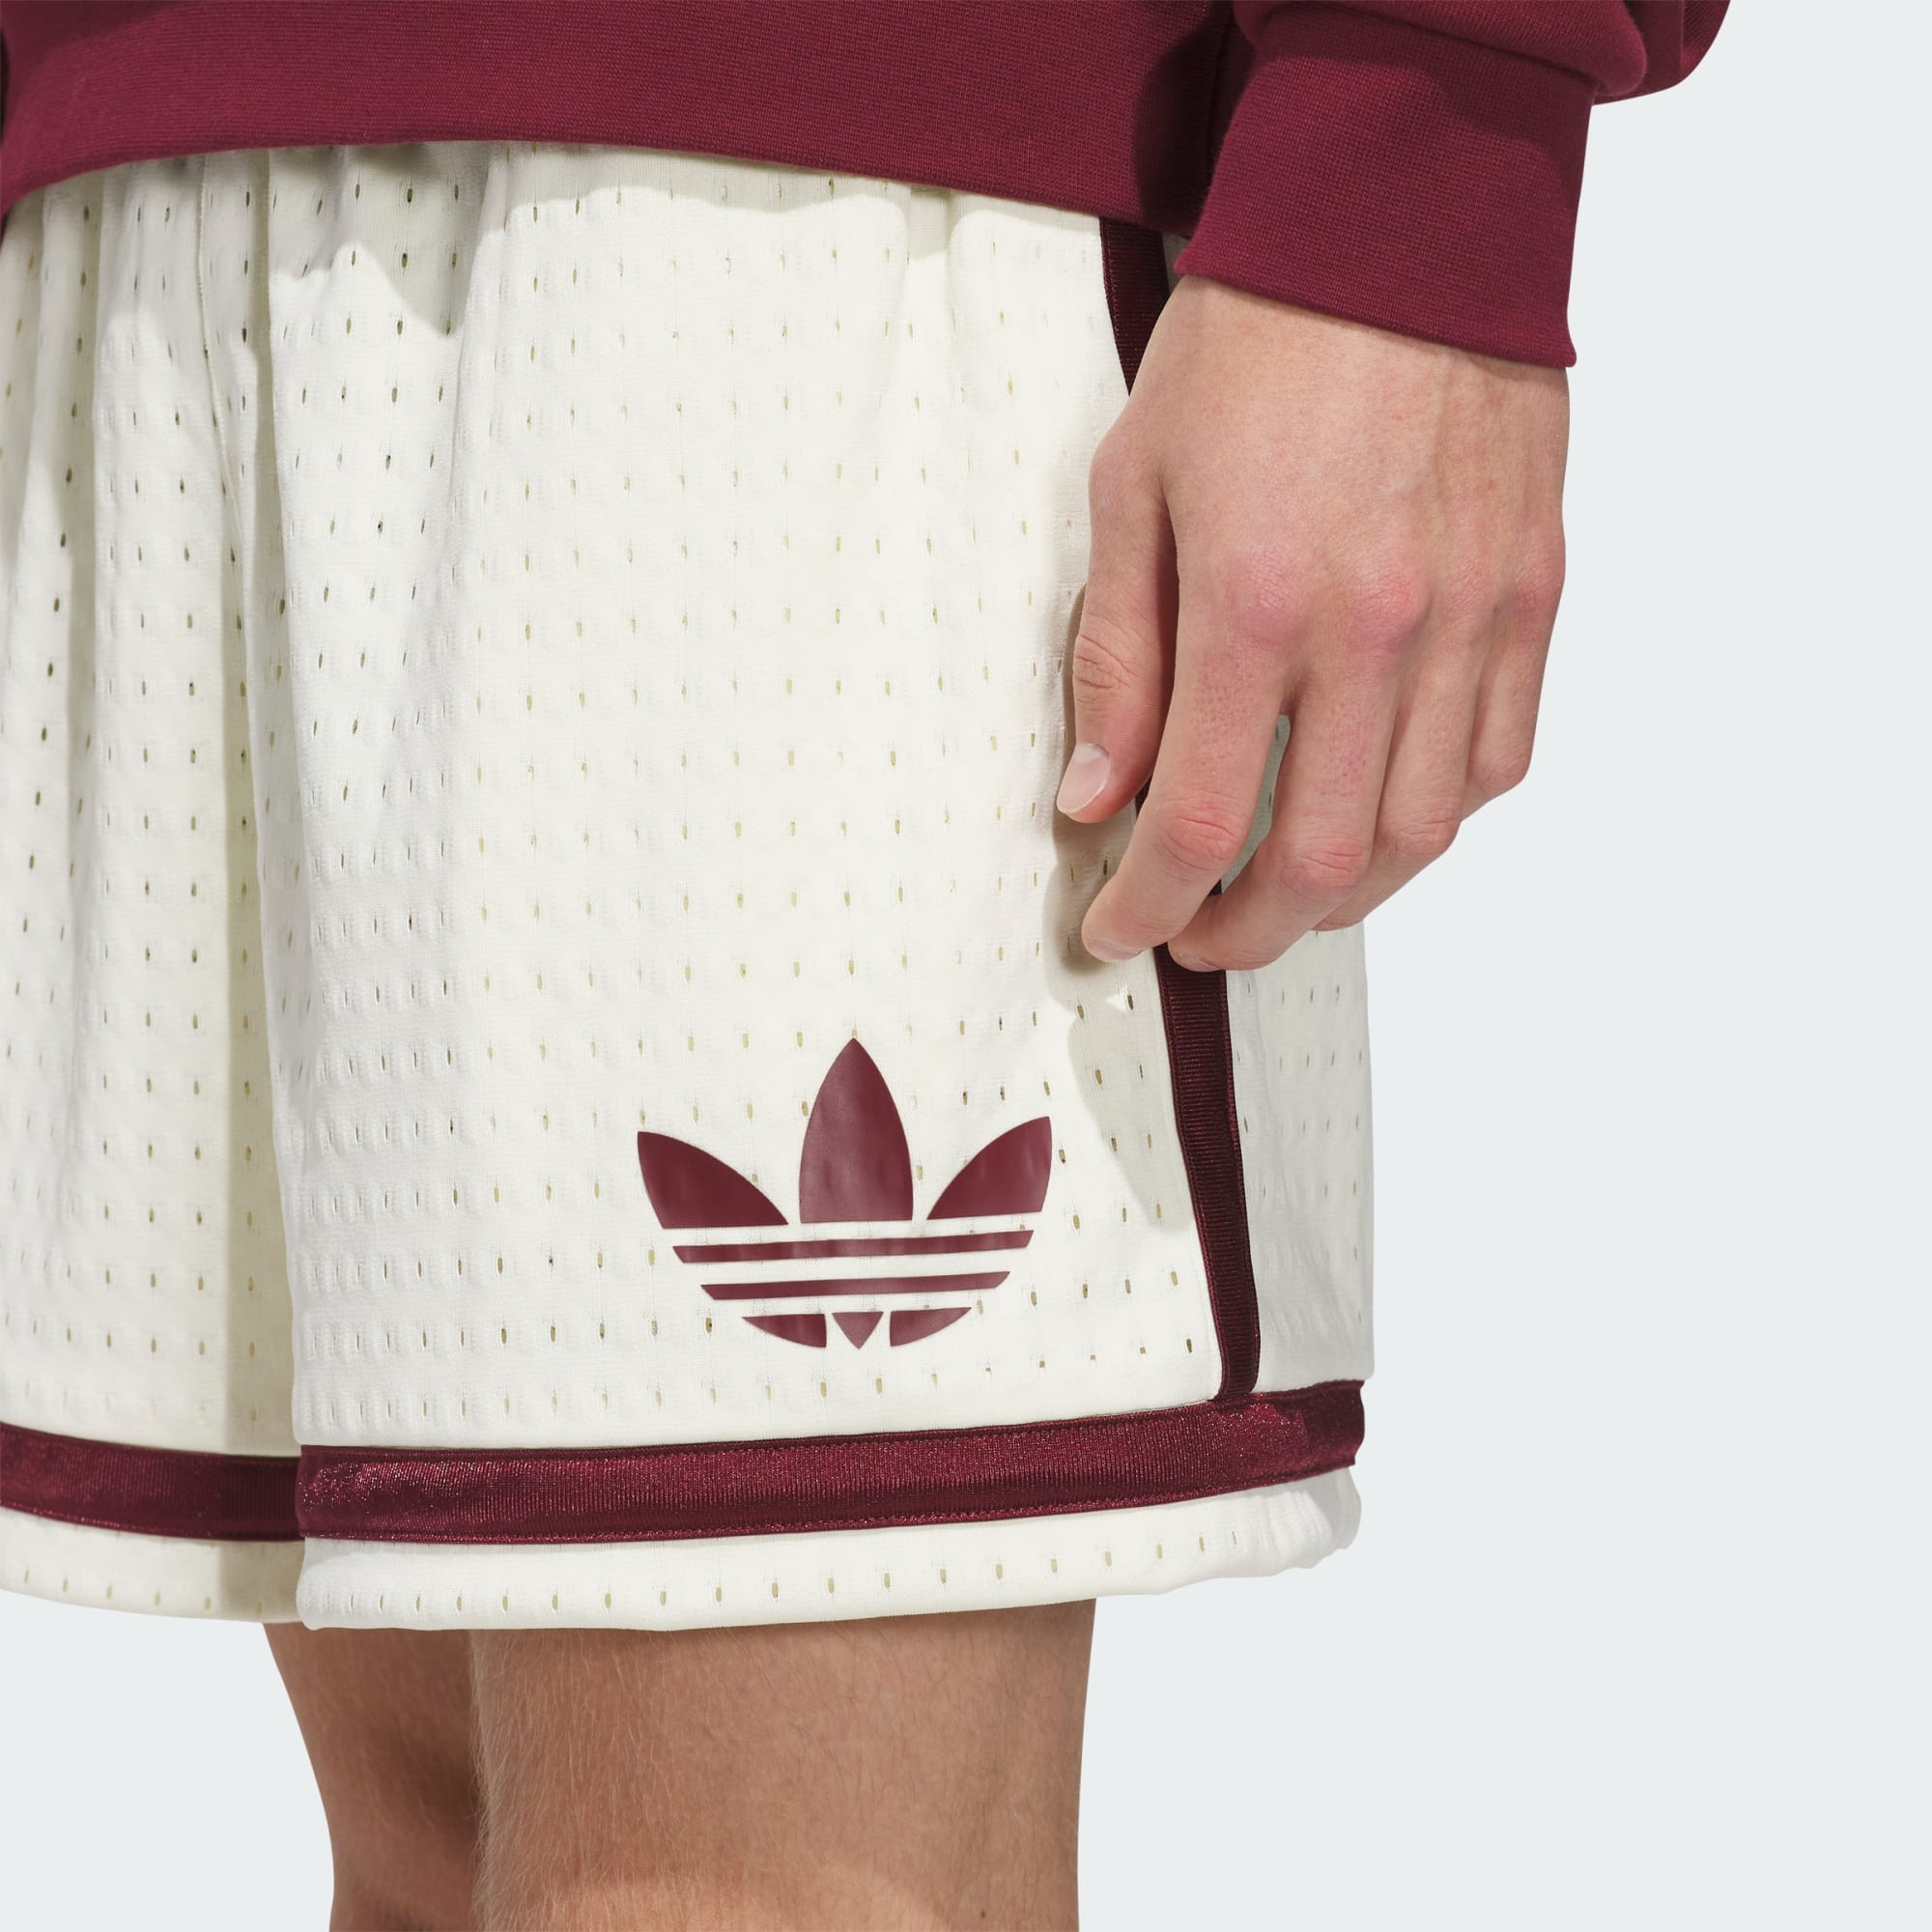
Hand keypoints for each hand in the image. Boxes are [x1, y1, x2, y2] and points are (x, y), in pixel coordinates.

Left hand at [1059, 277, 1568, 967]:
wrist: (1400, 229)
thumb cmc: (1249, 347)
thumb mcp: (1131, 490)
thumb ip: (1115, 661)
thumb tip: (1097, 802)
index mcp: (1254, 604)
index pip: (1199, 822)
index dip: (1150, 907)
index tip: (1119, 932)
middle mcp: (1375, 630)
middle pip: (1321, 862)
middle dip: (1248, 934)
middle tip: (1201, 938)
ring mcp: (1471, 619)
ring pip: (1422, 835)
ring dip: (1344, 900)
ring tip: (1284, 897)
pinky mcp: (1532, 596)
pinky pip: (1499, 759)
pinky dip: (1436, 823)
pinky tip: (1382, 819)